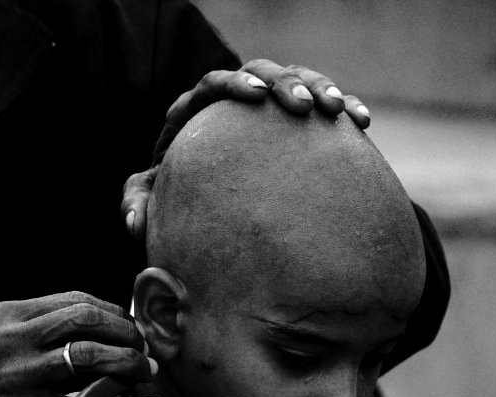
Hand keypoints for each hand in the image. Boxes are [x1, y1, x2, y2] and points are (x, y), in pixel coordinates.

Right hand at [0, 292, 161, 396]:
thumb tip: (106, 328)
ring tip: (146, 375)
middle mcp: (12, 338)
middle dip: (127, 333)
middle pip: (88, 319)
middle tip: (143, 351)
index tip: (130, 330)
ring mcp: (19, 375)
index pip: (76, 299)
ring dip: (131, 365)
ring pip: (93, 358)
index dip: (114, 313)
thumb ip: (40, 330)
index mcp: (6, 315)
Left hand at [122, 59, 370, 240]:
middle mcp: (235, 102)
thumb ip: (137, 206)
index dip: (235, 84)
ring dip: (321, 87)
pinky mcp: (296, 122)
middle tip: (304, 109)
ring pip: (298, 77)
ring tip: (340, 111)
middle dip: (286, 83)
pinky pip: (324, 104)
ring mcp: (270, 108)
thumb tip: (133, 226)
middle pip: (262, 71)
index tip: (255, 98)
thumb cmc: (177, 198)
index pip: (214, 83)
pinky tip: (362, 122)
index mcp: (197, 111)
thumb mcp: (152, 203)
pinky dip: (345, 105)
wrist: (210, 203)